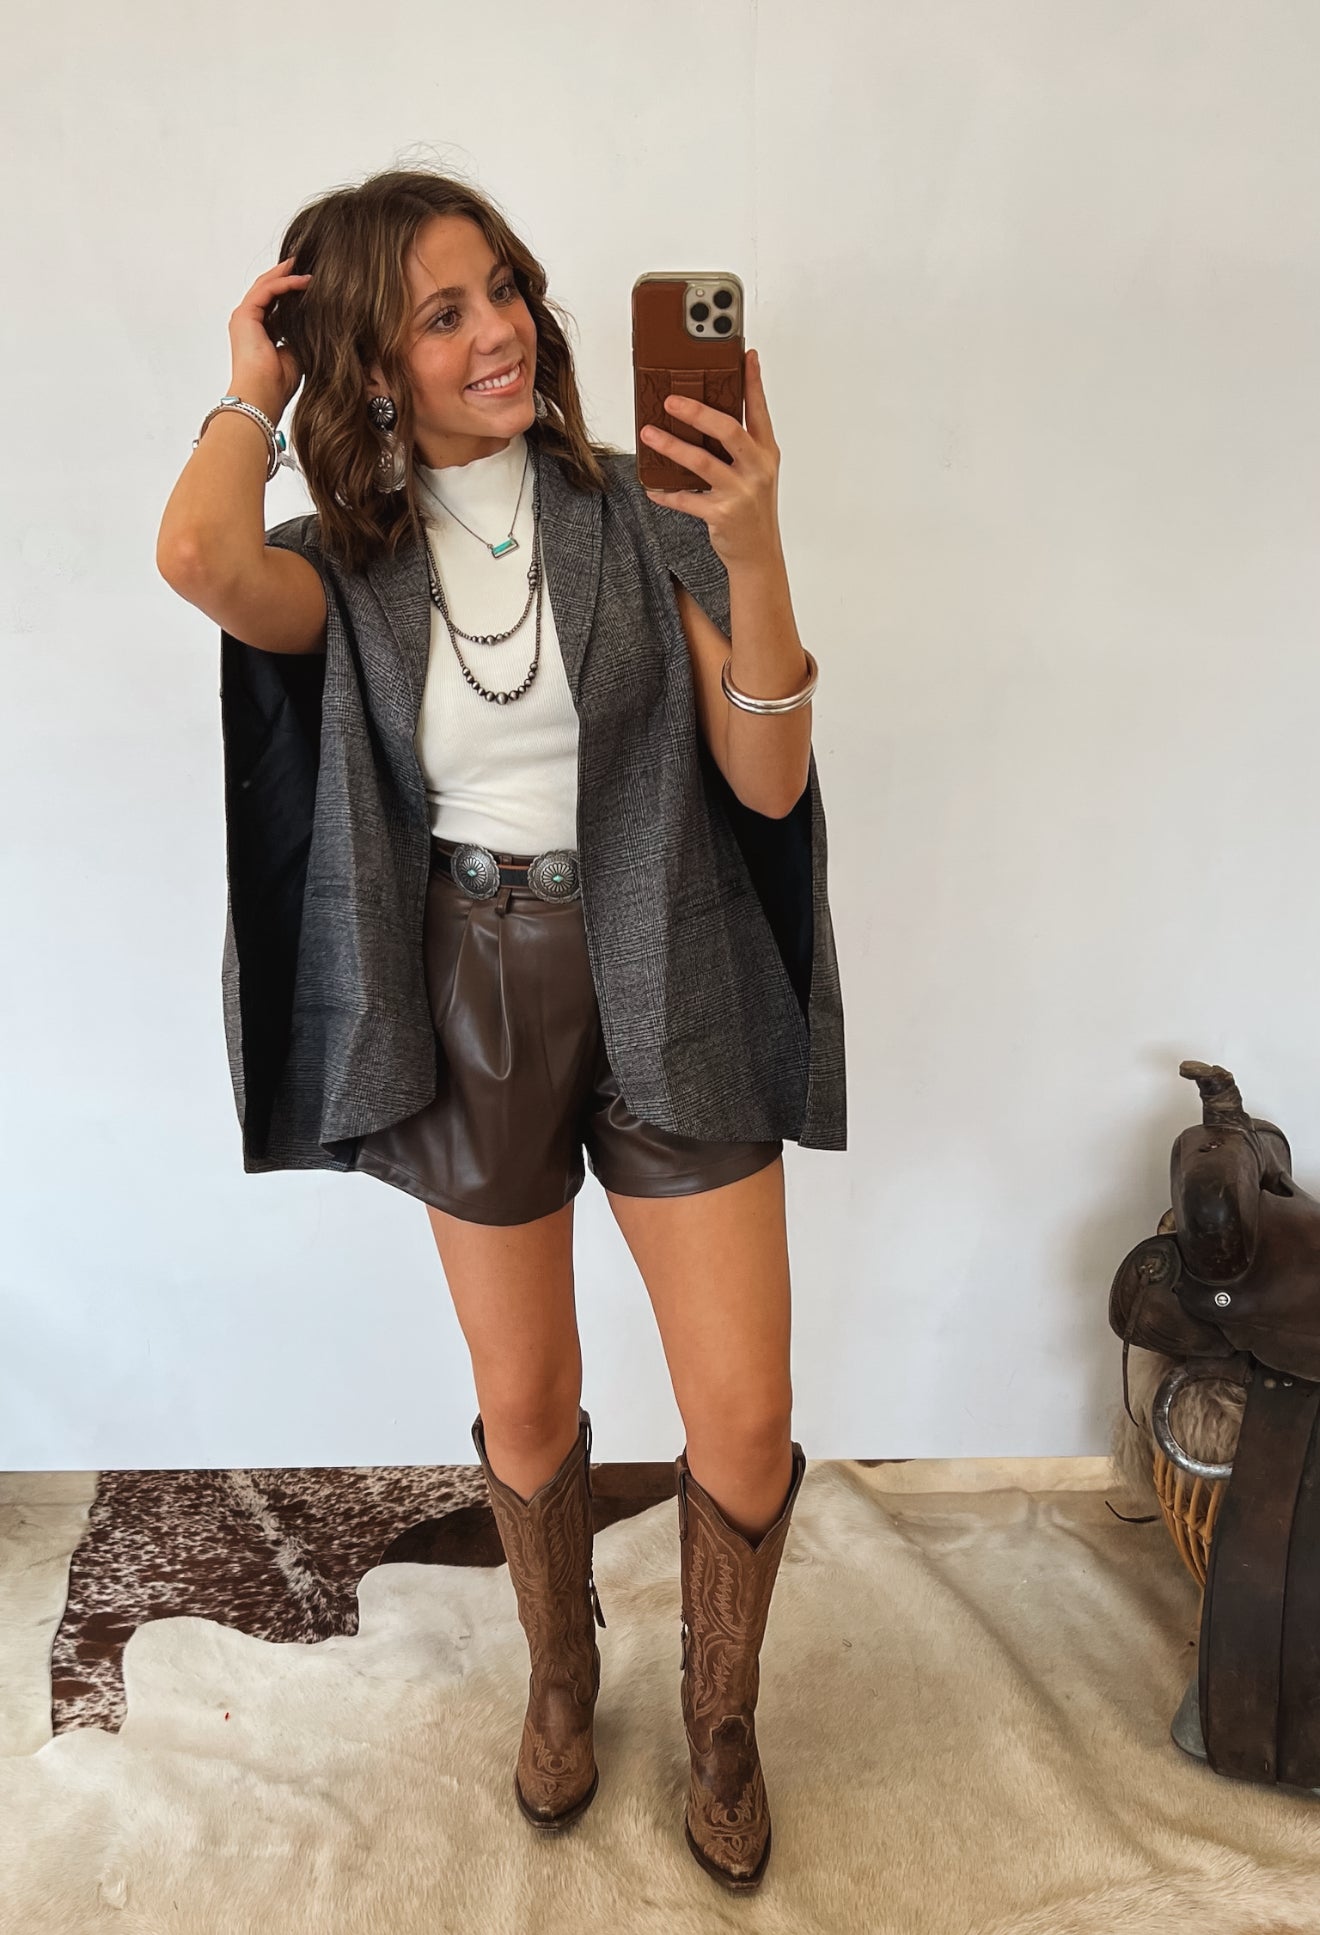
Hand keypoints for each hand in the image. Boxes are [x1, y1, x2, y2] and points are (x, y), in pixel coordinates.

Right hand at [226, 254, 311, 421]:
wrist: (263, 394)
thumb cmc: (278, 384)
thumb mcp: (296, 354)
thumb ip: (300, 337)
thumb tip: (317, 325)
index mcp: (258, 334)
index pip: (273, 304)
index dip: (289, 291)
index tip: (307, 283)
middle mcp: (248, 323)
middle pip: (266, 290)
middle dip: (284, 275)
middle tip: (302, 263)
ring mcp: (244, 318)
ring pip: (265, 286)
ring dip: (285, 274)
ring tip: (302, 264)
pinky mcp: (245, 315)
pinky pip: (267, 290)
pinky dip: (285, 283)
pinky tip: (302, 280)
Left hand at [640, 346, 781, 570]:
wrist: (759, 554)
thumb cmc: (752, 508)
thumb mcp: (755, 472)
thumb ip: (738, 446)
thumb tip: (704, 417)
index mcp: (766, 453)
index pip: (759, 410)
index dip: (753, 382)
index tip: (745, 356)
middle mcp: (757, 469)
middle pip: (728, 430)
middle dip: (698, 412)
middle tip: (670, 400)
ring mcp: (741, 492)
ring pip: (702, 462)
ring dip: (672, 446)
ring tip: (648, 434)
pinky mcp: (722, 515)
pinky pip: (687, 499)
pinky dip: (667, 493)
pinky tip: (652, 488)